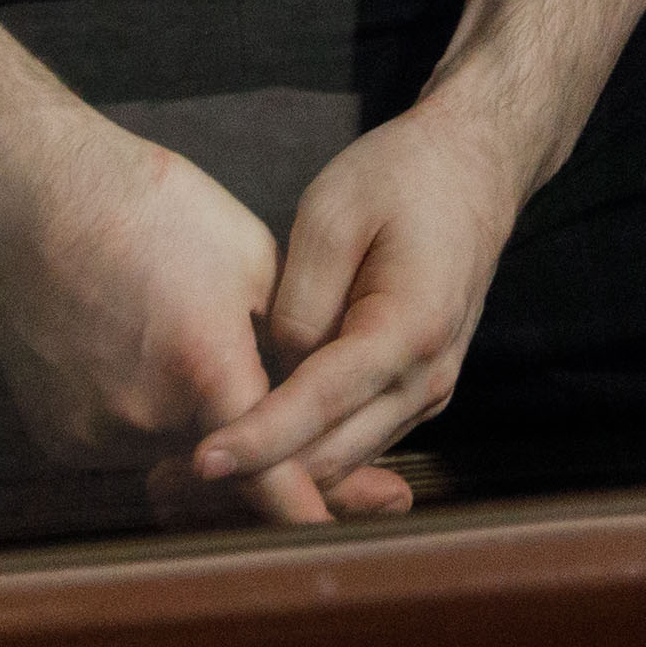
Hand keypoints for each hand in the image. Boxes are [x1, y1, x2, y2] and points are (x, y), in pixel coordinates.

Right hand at [0, 107, 333, 517]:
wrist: (29, 197)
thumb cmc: (151, 209)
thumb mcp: (251, 260)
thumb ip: (285, 344)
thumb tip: (311, 393)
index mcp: (205, 367)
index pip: (270, 472)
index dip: (311, 514)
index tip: (342, 543)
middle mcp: (146, 417)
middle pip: (226, 466)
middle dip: (262, 453)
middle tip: (304, 438)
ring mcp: (95, 436)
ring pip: (175, 457)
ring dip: (199, 428)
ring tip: (179, 339)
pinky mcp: (59, 439)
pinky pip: (126, 447)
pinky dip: (148, 418)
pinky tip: (139, 353)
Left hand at [205, 90, 545, 515]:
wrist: (473, 171)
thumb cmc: (402, 180)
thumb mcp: (334, 214)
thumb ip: (300, 302)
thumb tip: (272, 371)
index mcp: (409, 328)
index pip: (322, 402)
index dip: (259, 438)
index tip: (202, 461)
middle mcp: (428, 379)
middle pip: (333, 454)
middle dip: (259, 475)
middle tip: (172, 475)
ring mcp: (428, 395)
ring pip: (344, 462)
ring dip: (280, 474)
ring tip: (196, 470)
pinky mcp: (415, 397)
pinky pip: (355, 442)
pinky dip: (306, 454)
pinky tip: (251, 444)